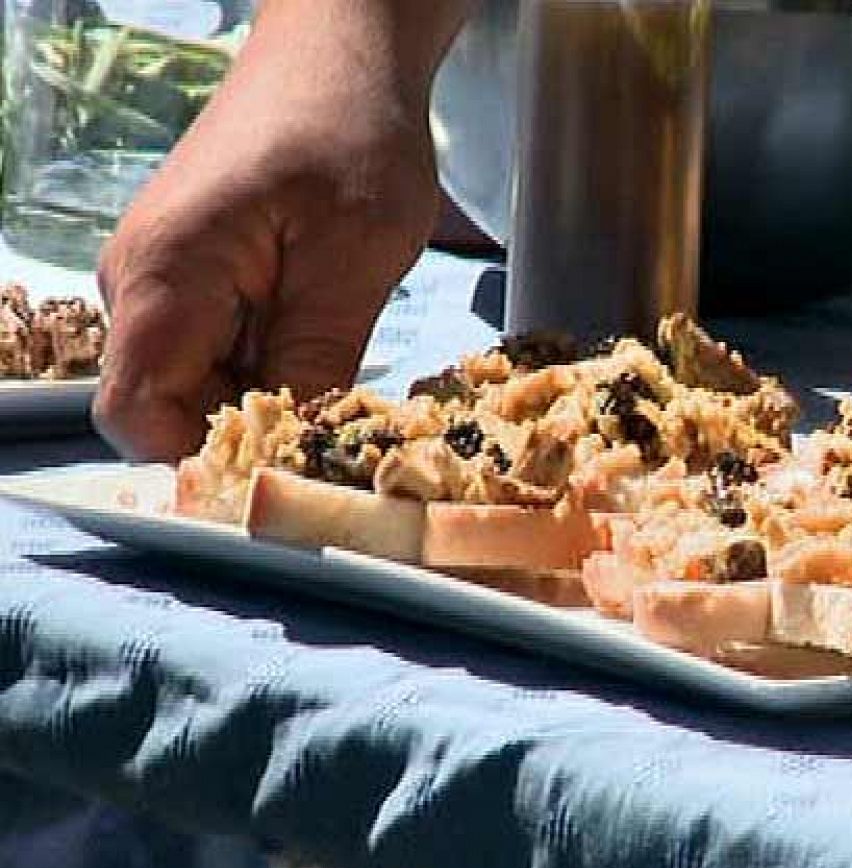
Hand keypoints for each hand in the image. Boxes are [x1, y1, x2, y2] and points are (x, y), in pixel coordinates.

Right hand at [94, 0, 467, 460]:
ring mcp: (163, 280)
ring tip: (340, 360)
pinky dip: (271, 360)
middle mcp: (140, 282)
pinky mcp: (195, 277)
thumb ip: (316, 358)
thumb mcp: (355, 256)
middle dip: (251, 429)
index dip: (203, 460)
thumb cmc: (347, 130)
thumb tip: (294, 451)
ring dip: (268, 393)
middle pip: (169, 408)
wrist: (340, 56)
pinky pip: (218, 349)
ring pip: (199, 383)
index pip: (138, 414)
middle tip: (339, 422)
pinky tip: (324, 334)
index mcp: (163, 275)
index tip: (283, 470)